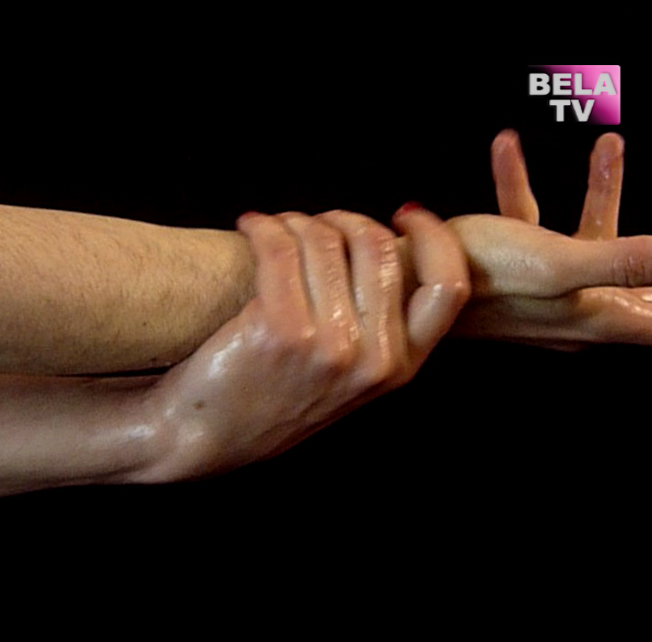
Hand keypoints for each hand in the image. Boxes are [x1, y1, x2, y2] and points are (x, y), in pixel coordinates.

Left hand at [140, 206, 469, 479]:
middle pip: (378, 245)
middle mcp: (373, 359)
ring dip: (295, 220)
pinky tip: (251, 227)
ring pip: (324, 239)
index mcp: (400, 367)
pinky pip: (279, 247)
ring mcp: (329, 345)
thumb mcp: (349, 376)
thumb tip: (383, 242)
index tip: (406, 214)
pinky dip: (262, 225)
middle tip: (313, 225)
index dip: (433, 235)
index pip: (448, 286)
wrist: (203, 436)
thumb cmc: (272, 397)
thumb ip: (379, 325)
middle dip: (343, 219)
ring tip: (274, 229)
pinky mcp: (280, 329)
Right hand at [449, 130, 651, 350]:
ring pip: (594, 249)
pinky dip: (528, 186)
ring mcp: (547, 293)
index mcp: (602, 315)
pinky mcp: (511, 271)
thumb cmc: (478, 274)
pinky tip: (507, 148)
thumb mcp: (562, 261)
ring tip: (609, 150)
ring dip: (604, 198)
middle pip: (651, 297)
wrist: (399, 279)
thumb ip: (631, 258)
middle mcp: (580, 310)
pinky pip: (534, 223)